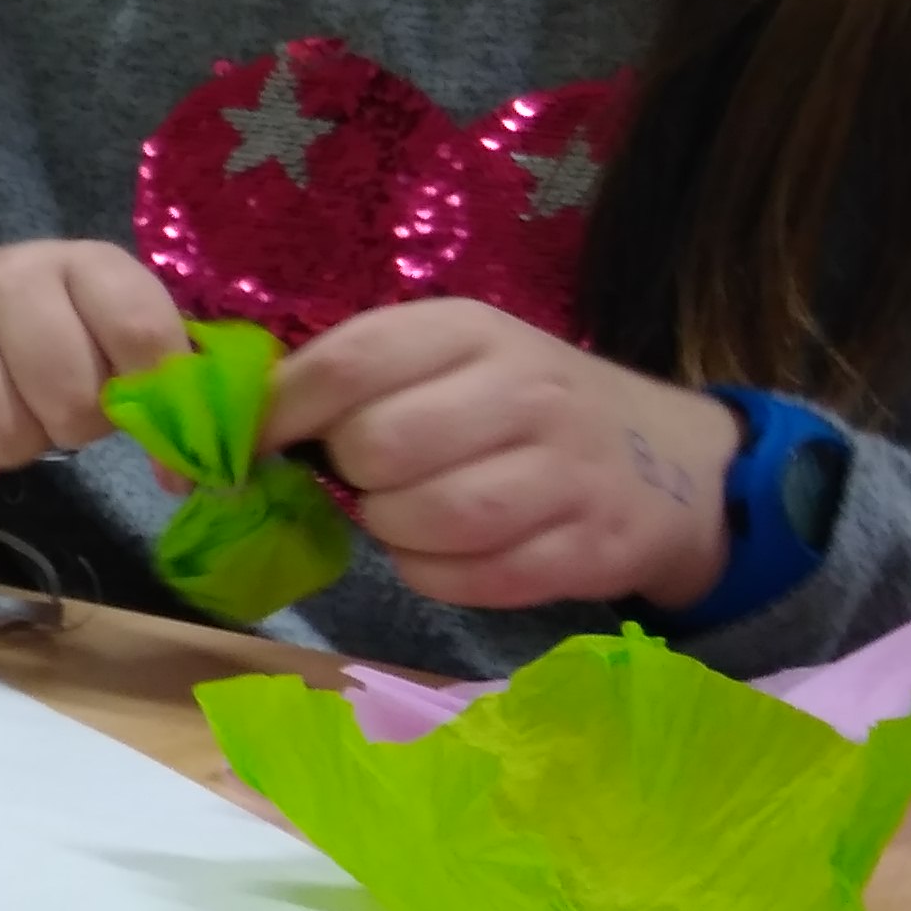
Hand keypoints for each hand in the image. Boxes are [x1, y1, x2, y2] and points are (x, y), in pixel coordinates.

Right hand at [0, 241, 190, 489]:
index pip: (140, 331)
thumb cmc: (29, 326)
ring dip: (14, 448)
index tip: (141, 407)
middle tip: (58, 409)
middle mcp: (7, 281)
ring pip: (3, 435)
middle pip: (71, 397)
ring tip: (8, 417)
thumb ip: (154, 384)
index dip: (154, 391)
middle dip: (73, 426)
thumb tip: (189, 476)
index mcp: (79, 264)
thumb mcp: (97, 326)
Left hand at [263, 300, 741, 611]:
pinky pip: (468, 579)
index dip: (283, 410)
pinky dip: (435, 575)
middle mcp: (527, 392)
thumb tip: (245, 421)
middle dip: (352, 474)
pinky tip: (445, 552)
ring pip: (426, 517)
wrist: (664, 458)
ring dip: (391, 529)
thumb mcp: (448, 358)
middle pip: (380, 445)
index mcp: (473, 331)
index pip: (350, 362)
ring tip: (406, 514)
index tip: (257, 442)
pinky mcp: (585, 548)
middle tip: (370, 477)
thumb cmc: (518, 404)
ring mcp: (565, 473)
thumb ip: (354, 376)